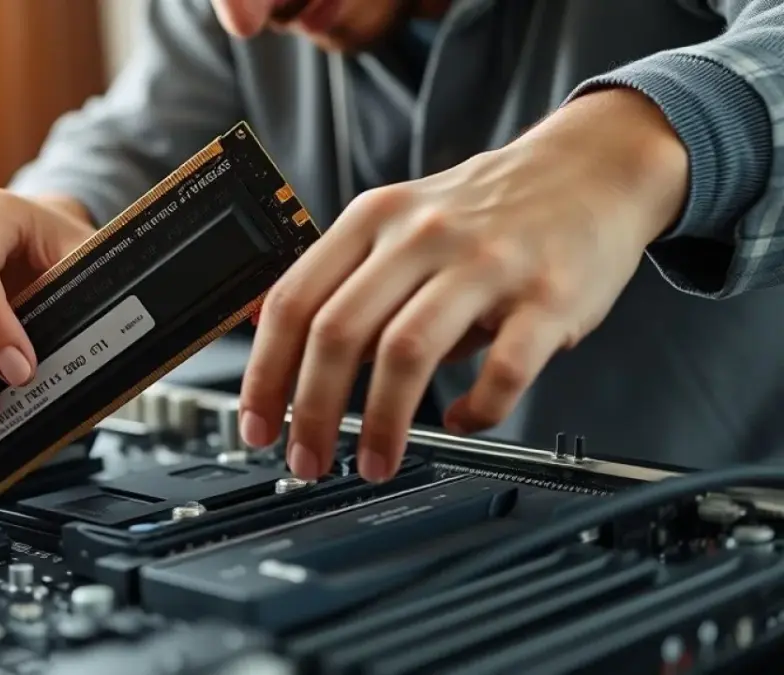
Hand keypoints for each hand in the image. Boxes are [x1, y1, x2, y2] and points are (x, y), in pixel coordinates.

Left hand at [238, 89, 688, 482]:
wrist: (593, 167)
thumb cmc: (488, 207)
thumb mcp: (398, 220)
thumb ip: (341, 276)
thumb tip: (272, 339)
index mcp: (373, 219)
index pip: (293, 301)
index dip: (265, 373)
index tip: (257, 424)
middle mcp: (422, 236)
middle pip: (339, 332)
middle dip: (312, 412)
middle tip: (307, 459)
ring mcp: (486, 264)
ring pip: (407, 352)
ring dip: (381, 423)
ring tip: (373, 462)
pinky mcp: (548, 296)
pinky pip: (504, 370)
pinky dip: (478, 410)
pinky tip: (464, 420)